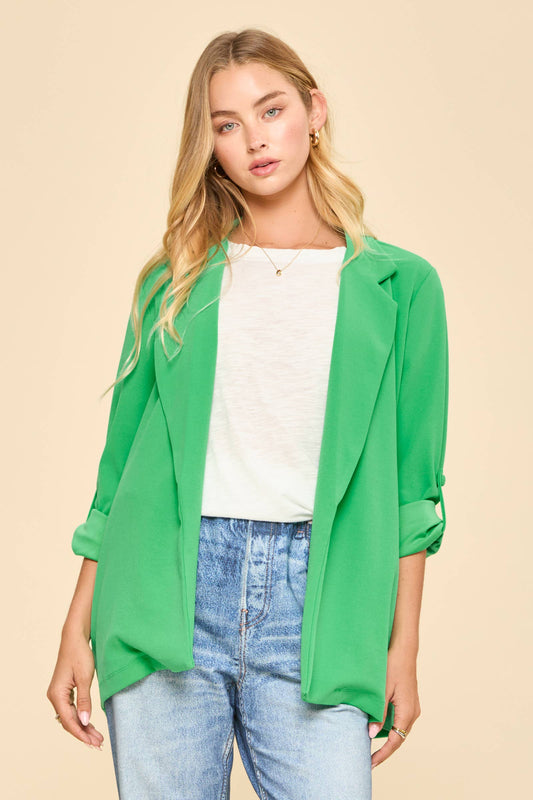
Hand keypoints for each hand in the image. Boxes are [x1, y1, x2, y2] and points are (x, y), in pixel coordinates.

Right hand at [46, 629, 104, 750]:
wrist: (74, 638)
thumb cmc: (80, 655)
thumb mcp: (84, 678)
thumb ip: (84, 701)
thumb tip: (84, 722)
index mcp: (57, 695)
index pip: (68, 721)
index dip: (81, 734)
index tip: (93, 743)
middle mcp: (55, 696)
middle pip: (69, 721)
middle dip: (84, 733)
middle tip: (99, 744)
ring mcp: (59, 694)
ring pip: (71, 717)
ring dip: (83, 727)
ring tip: (97, 738)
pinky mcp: (64, 691)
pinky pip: (72, 709)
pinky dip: (81, 718)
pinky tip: (89, 725)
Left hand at [367, 645, 420, 767]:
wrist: (404, 650)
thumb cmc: (392, 666)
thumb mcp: (382, 690)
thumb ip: (378, 713)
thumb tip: (372, 734)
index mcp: (407, 712)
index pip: (395, 742)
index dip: (382, 755)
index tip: (370, 764)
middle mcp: (413, 713)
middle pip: (399, 739)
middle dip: (384, 750)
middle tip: (369, 760)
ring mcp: (412, 707)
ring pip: (399, 730)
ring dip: (387, 739)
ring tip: (371, 746)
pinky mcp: (409, 702)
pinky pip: (400, 720)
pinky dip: (389, 727)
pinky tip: (379, 728)